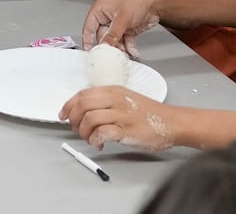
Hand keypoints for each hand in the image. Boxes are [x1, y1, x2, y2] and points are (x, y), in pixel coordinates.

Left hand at [60, 86, 178, 151]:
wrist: (172, 122)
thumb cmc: (149, 113)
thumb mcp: (125, 99)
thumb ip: (106, 101)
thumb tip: (84, 110)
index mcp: (113, 90)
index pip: (82, 94)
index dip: (68, 105)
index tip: (63, 114)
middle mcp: (115, 100)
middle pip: (82, 104)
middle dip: (73, 118)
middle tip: (76, 129)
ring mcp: (121, 115)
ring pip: (89, 119)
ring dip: (83, 132)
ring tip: (90, 139)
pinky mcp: (127, 130)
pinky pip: (102, 133)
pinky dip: (95, 140)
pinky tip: (100, 144)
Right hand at [80, 0, 162, 57]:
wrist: (156, 2)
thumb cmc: (138, 0)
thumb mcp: (122, 19)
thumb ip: (112, 34)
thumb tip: (104, 46)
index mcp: (100, 10)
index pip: (89, 28)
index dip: (89, 41)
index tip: (92, 53)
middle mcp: (107, 17)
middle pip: (102, 37)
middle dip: (109, 47)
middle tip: (112, 55)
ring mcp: (117, 24)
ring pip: (114, 41)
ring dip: (119, 49)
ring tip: (124, 54)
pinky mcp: (127, 30)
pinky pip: (124, 42)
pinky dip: (128, 48)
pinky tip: (132, 51)